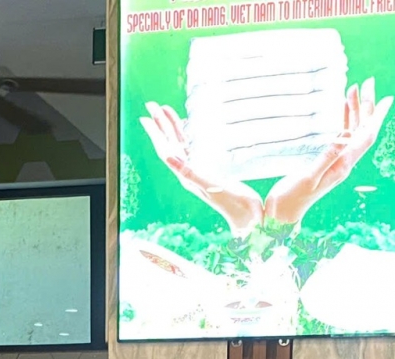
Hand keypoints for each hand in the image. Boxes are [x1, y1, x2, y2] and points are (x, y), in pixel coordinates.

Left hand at [140, 102, 263, 236]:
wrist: (247, 218)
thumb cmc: (232, 203)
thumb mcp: (210, 186)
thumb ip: (190, 173)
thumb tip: (169, 158)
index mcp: (186, 175)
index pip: (166, 150)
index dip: (156, 133)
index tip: (146, 116)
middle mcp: (188, 172)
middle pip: (169, 144)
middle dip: (160, 124)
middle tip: (152, 105)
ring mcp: (197, 171)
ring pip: (179, 144)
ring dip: (171, 127)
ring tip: (165, 110)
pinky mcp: (208, 170)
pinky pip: (191, 148)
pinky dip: (186, 135)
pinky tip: (186, 128)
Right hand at [263, 83, 391, 226]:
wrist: (281, 216)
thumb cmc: (291, 200)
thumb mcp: (308, 177)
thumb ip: (326, 157)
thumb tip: (345, 136)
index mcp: (342, 165)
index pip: (366, 137)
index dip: (376, 117)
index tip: (386, 98)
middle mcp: (343, 163)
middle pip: (362, 131)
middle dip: (367, 107)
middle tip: (368, 83)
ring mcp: (335, 162)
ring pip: (352, 132)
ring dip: (355, 111)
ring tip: (353, 89)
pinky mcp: (326, 162)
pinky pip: (341, 137)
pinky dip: (344, 120)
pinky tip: (341, 109)